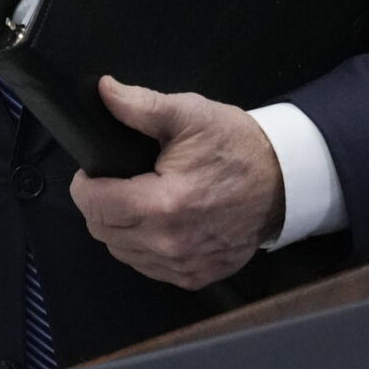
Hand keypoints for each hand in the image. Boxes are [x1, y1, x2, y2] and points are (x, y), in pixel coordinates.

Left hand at [70, 77, 285, 289]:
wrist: (283, 182)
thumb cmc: (237, 146)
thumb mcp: (190, 114)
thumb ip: (141, 106)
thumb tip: (104, 91)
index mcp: (164, 203)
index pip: (93, 204)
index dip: (85, 183)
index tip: (93, 171)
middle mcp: (170, 243)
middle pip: (102, 231)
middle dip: (100, 204)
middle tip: (118, 180)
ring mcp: (182, 265)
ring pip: (121, 252)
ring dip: (120, 227)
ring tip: (138, 199)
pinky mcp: (194, 277)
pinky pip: (147, 267)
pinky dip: (143, 246)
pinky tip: (157, 223)